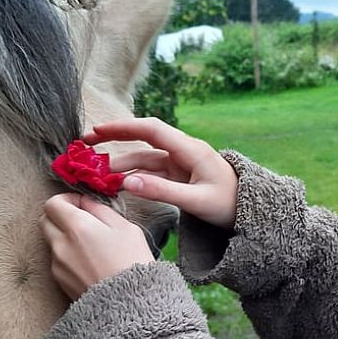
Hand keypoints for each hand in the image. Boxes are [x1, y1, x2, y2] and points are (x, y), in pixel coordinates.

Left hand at [41, 193, 154, 299]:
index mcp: (77, 226)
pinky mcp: (59, 281)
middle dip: (62, 216)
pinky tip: (90, 262)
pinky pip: (58, 259)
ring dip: (65, 237)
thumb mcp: (126, 227)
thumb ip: (101, 210)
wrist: (129, 303)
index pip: (53, 203)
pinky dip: (68, 255)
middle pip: (46, 220)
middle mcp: (61, 244)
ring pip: (52, 240)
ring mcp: (57, 264)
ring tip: (91, 246)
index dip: (67, 200)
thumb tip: (86, 203)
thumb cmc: (133, 262)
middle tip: (84, 222)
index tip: (82, 204)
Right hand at [83, 117, 238, 229]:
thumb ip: (162, 191)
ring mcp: (181, 163)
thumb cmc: (229, 203)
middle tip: (86, 146)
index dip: (122, 128)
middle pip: (143, 140)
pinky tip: (118, 184)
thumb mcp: (196, 200)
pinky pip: (152, 171)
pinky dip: (134, 176)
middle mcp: (183, 151)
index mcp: (190, 149)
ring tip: (98, 175)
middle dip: (115, 140)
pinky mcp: (180, 175)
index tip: (96, 131)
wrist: (251, 210)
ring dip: (122, 164)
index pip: (151, 129)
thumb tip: (127, 183)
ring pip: (145, 158)